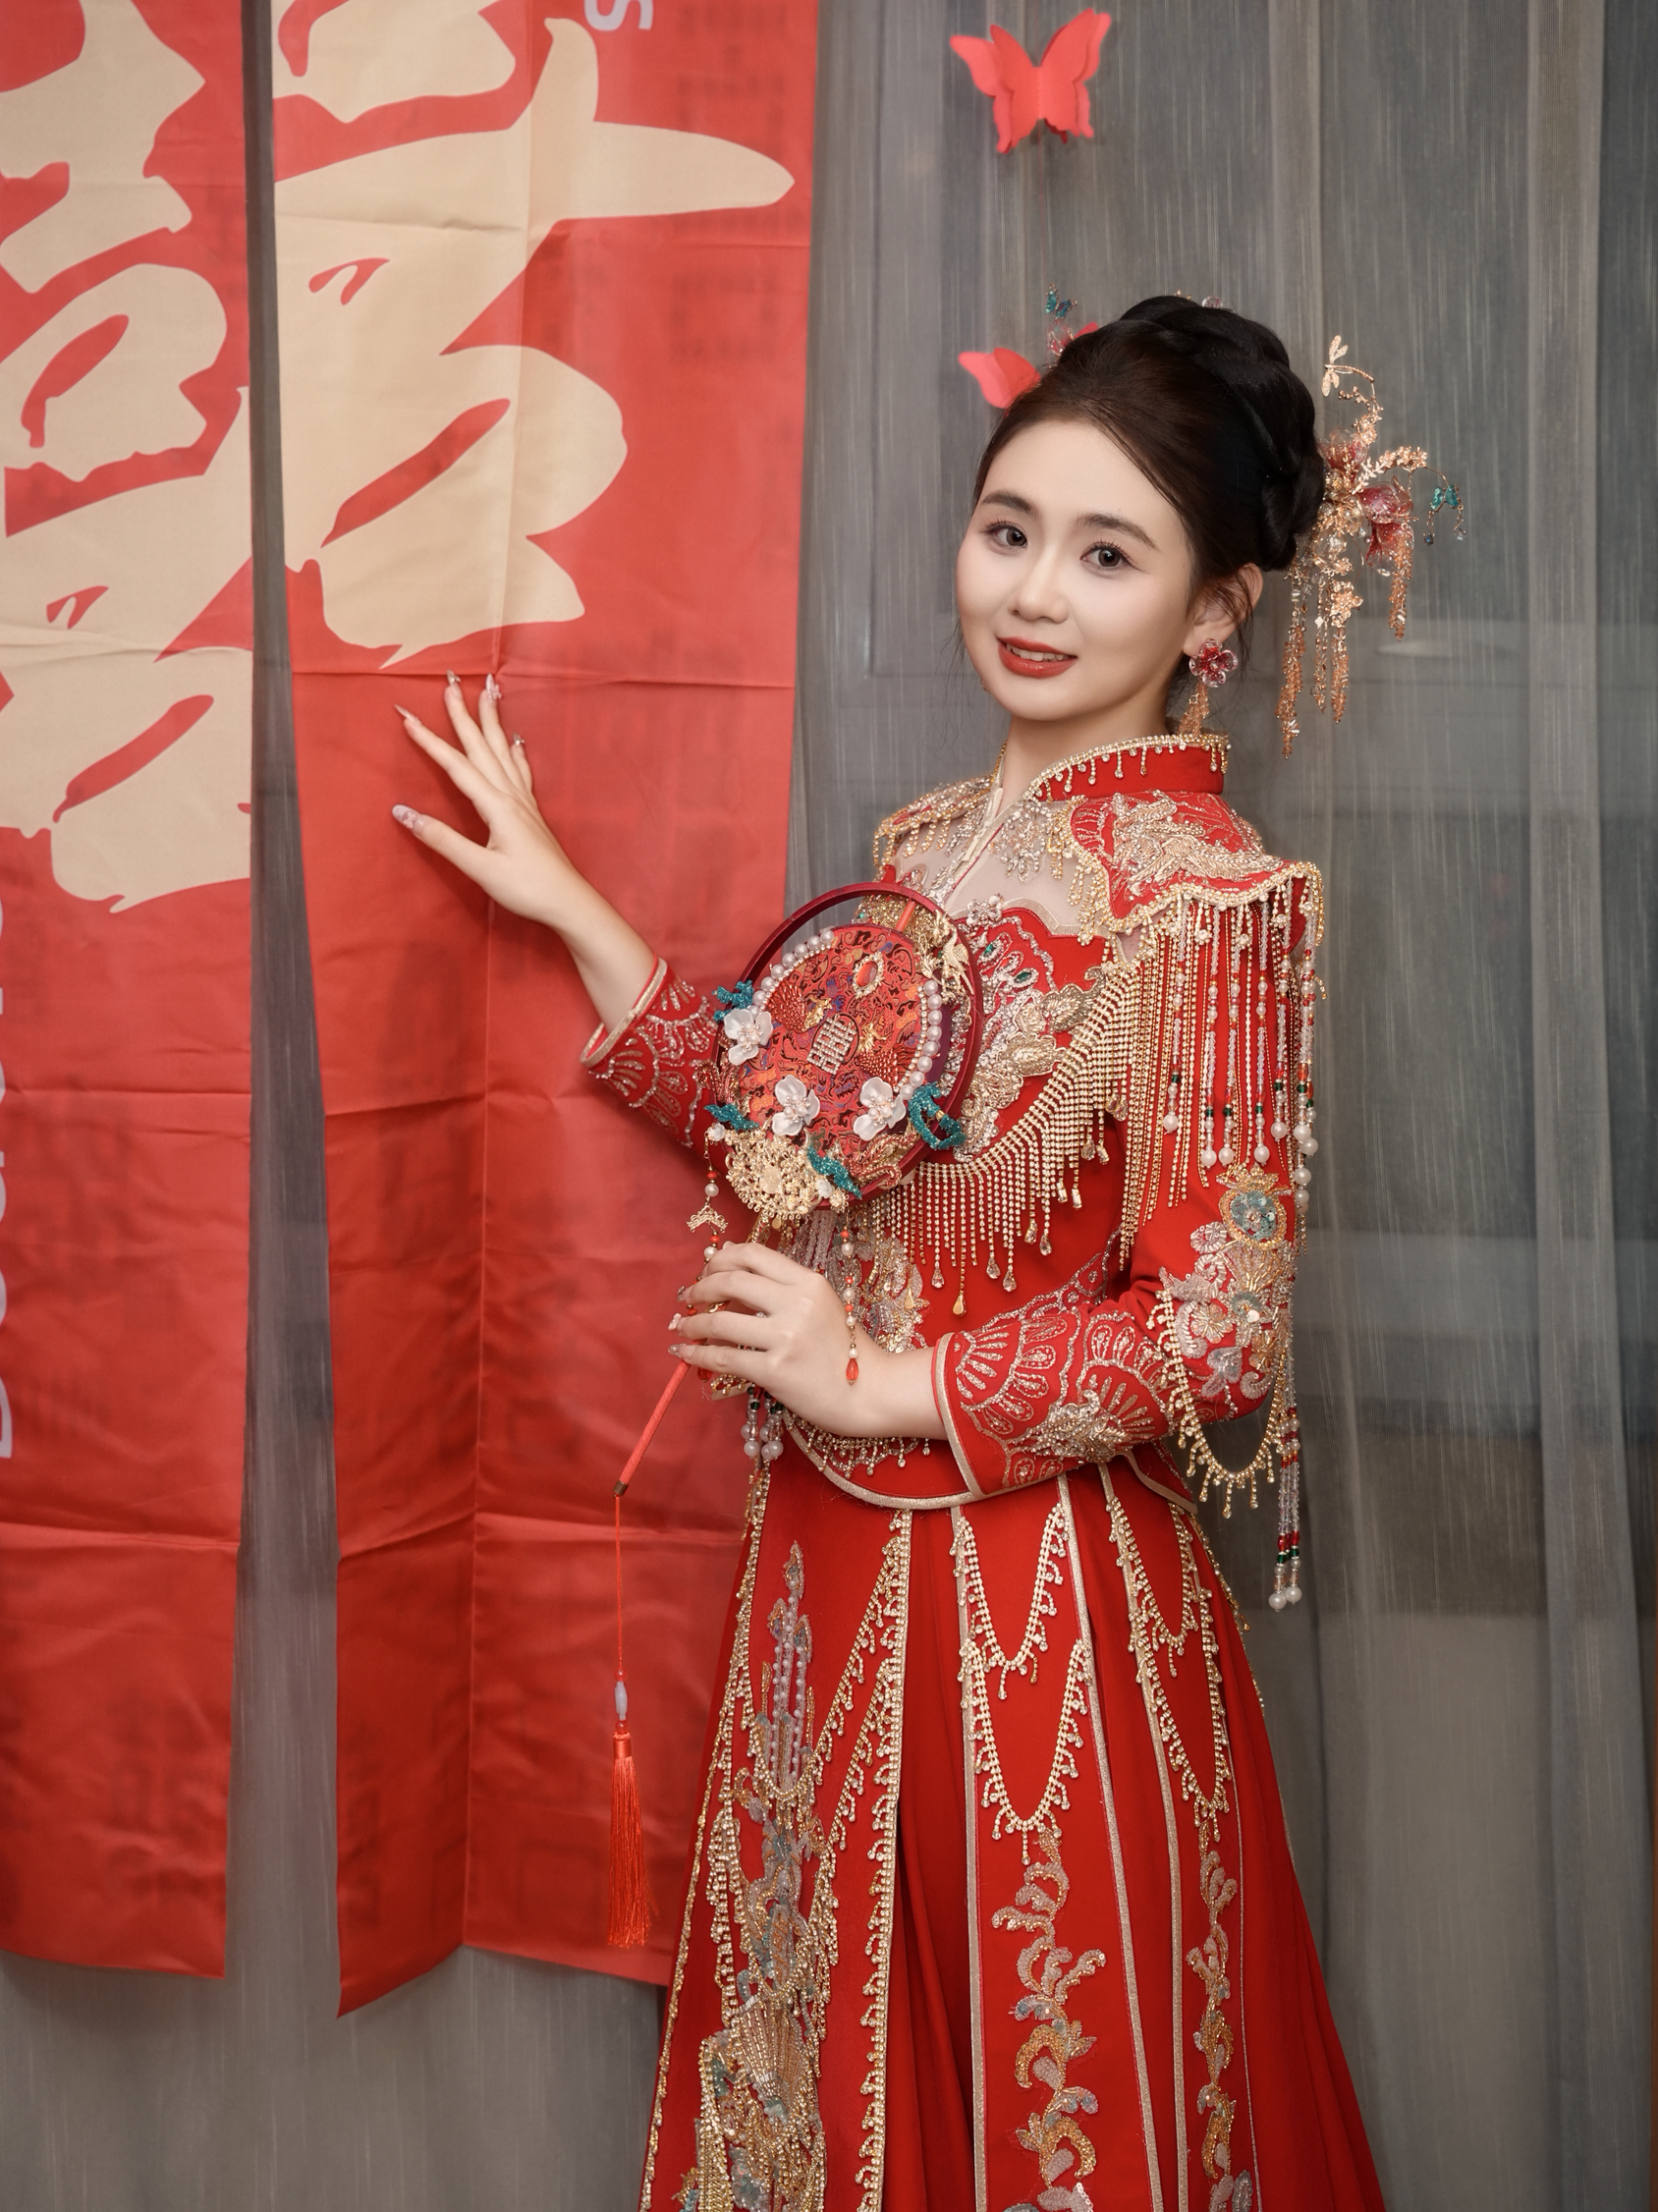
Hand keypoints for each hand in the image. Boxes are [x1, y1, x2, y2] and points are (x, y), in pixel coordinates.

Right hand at [393, 676, 654, 1029]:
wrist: (569, 902)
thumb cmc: (526, 888)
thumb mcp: (479, 868)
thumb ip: (441, 839)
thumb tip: (402, 812)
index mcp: (495, 805)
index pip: (455, 764)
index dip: (428, 739)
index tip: (406, 714)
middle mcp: (510, 795)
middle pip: (481, 745)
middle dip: (463, 712)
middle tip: (450, 680)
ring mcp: (524, 802)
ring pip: (503, 750)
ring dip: (492, 720)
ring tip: (488, 691)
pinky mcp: (532, 812)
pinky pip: (521, 770)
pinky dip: (516, 750)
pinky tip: (518, 740)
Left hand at [670, 1242, 945, 1441]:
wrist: (870, 1392)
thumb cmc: (843, 1351)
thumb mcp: (819, 1307)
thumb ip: (782, 1290)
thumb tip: (729, 1276)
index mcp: (808, 1281)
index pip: (753, 1254)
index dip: (721, 1258)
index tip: (706, 1271)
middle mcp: (796, 1302)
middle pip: (732, 1280)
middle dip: (700, 1288)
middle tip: (687, 1299)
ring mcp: (785, 1336)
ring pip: (720, 1320)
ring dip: (692, 1323)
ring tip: (682, 1328)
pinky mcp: (775, 1370)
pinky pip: (722, 1357)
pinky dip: (696, 1354)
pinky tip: (684, 1354)